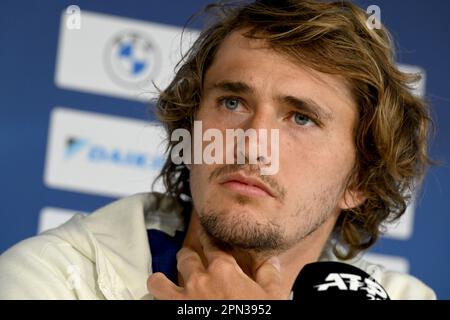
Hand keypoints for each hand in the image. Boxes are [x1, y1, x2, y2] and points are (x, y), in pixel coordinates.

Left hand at [147, 232, 285, 298]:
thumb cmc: (256, 316)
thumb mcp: (271, 296)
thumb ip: (269, 275)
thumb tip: (272, 261)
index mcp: (224, 270)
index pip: (212, 244)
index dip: (207, 236)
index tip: (204, 231)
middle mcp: (199, 280)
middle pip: (185, 257)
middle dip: (187, 256)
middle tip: (189, 258)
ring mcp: (183, 299)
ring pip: (159, 281)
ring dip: (161, 279)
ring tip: (163, 280)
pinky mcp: (173, 311)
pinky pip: (155, 300)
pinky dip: (157, 298)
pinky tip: (160, 299)